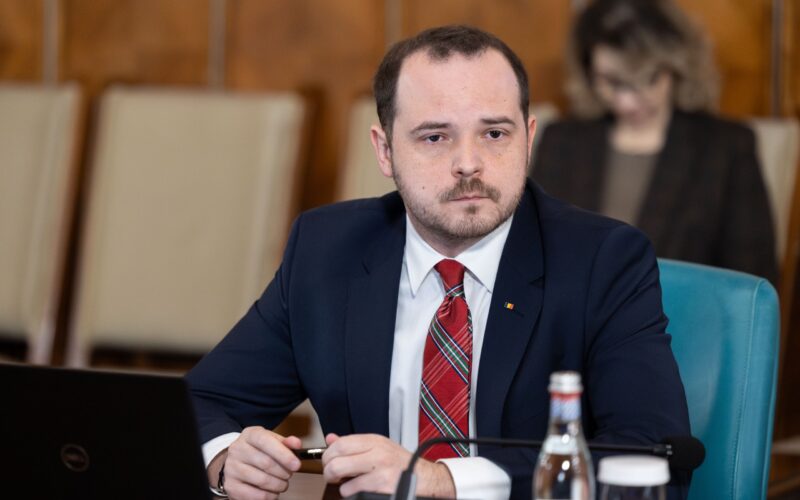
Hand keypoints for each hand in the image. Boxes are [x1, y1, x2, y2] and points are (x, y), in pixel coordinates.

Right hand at [220, 427, 301, 499]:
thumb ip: (286, 442)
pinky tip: (272, 492)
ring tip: (282, 483)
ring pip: (263, 481)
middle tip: (289, 474)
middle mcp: (237, 450)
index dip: (283, 454)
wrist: (236, 462)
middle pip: (266, 463)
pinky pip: (256, 495)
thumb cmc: (258, 451)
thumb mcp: (272, 441)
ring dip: (279, 485)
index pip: (266, 442)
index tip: (296, 465)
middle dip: (284, 472)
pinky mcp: (231, 486)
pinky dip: (270, 496)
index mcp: (249, 435)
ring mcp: (231, 468)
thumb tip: (297, 444)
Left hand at [321, 433, 454, 497]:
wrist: (424, 478)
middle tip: (331, 476)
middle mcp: (377, 452)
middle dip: (328, 471)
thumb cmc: (401, 464)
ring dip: (339, 484)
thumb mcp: (379, 447)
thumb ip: (355, 443)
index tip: (327, 462)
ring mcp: (380, 470)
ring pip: (341, 475)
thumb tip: (331, 439)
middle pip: (336, 460)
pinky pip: (352, 491)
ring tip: (347, 484)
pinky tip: (358, 491)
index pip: (341, 444)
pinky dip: (350, 493)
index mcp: (375, 441)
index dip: (328, 455)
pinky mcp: (381, 486)